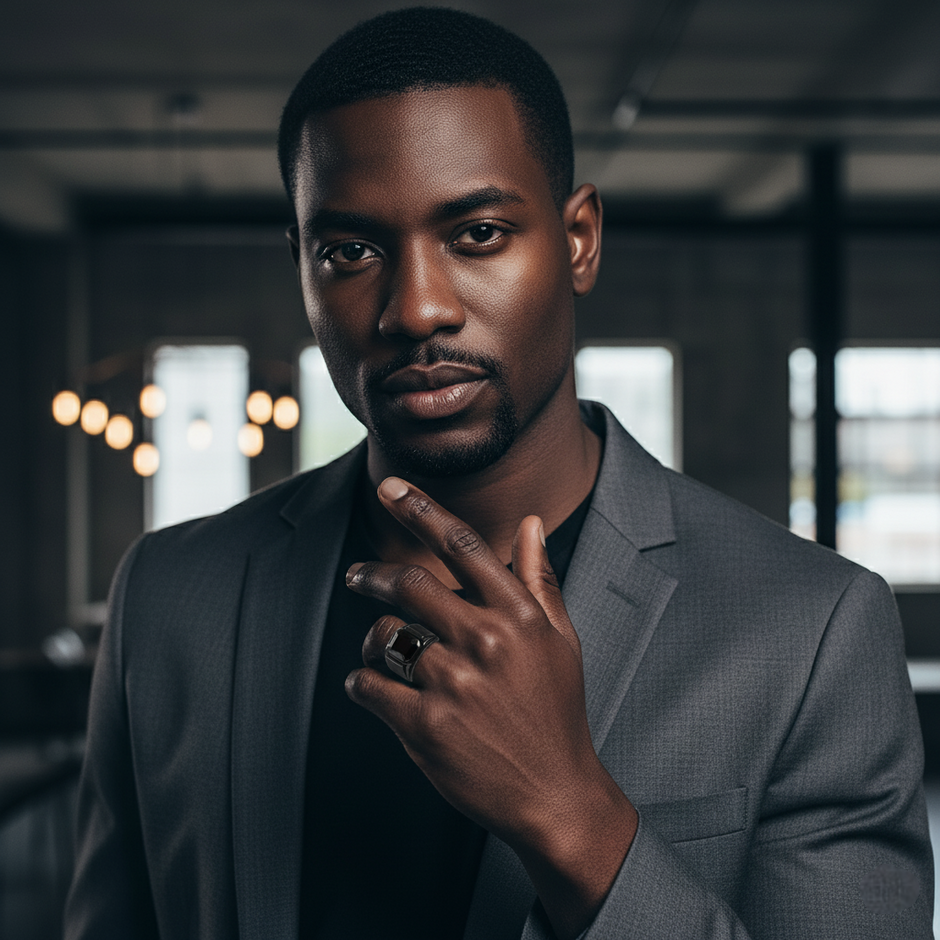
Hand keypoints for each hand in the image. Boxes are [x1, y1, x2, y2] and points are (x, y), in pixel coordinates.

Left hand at [345, 477, 636, 939]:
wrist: (555, 794)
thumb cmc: (556, 711)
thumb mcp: (561, 640)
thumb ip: (539, 578)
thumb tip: (530, 522)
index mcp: (519, 614)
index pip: (462, 544)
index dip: (420, 509)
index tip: (391, 487)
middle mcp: (486, 640)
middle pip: (409, 583)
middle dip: (372, 574)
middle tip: (356, 575)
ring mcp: (455, 684)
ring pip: (385, 636)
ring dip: (372, 639)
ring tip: (380, 652)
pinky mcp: (427, 727)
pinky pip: (370, 686)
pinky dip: (363, 683)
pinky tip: (376, 689)